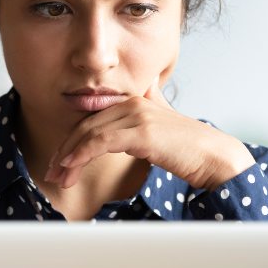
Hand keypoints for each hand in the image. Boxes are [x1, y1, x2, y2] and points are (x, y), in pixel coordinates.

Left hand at [43, 76, 256, 190]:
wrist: (215, 157)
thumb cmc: (189, 148)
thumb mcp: (163, 123)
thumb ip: (151, 106)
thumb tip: (147, 89)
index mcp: (134, 101)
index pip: (91, 120)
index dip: (72, 141)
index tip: (59, 162)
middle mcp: (132, 104)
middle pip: (85, 126)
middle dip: (64, 151)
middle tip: (52, 173)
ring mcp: (137, 116)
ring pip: (89, 134)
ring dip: (68, 158)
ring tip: (59, 178)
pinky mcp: (142, 132)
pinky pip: (100, 141)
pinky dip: (81, 154)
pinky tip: (71, 168)